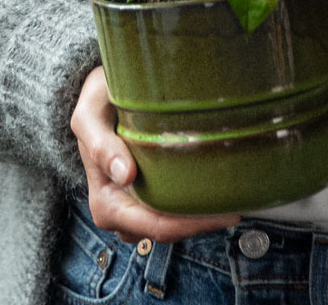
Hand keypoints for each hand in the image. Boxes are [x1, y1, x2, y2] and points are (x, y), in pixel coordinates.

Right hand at [70, 66, 240, 242]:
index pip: (155, 226)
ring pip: (173, 225)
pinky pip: (174, 211)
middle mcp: (120, 213)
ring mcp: (134, 207)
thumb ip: (101, 145)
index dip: (192, 224)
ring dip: (200, 215)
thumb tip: (126, 175)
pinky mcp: (147, 197)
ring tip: (230, 194)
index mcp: (106, 203)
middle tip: (237, 204)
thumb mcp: (90, 116)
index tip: (227, 211)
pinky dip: (193, 203)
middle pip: (168, 231)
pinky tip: (214, 187)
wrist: (98, 95)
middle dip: (202, 222)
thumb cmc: (95, 103)